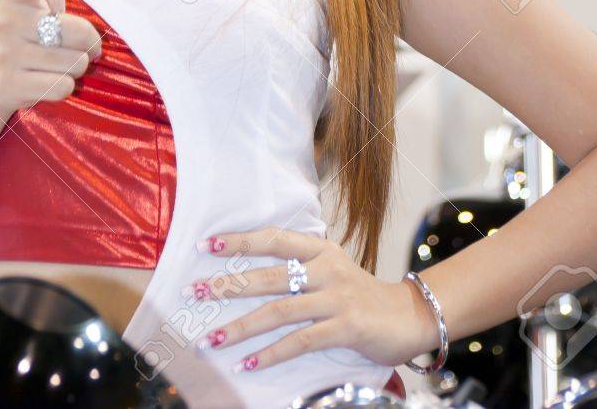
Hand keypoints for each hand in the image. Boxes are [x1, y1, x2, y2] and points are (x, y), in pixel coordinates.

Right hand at [0, 0, 101, 115]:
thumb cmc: (32, 19)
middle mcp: (5, 23)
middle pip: (77, 32)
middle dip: (84, 40)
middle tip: (66, 38)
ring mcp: (7, 56)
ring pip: (74, 62)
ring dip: (76, 64)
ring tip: (56, 58)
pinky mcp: (10, 86)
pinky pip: (64, 86)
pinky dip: (64, 85)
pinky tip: (45, 79)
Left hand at [181, 227, 439, 374]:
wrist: (409, 316)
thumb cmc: (361, 294)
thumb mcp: (331, 268)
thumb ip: (300, 265)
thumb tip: (252, 270)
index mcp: (319, 249)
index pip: (272, 239)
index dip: (238, 241)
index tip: (205, 246)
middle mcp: (325, 268)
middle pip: (267, 275)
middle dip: (227, 285)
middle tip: (194, 293)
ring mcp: (335, 298)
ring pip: (278, 311)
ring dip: (240, 327)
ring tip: (211, 338)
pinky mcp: (344, 327)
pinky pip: (299, 342)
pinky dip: (270, 354)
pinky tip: (247, 364)